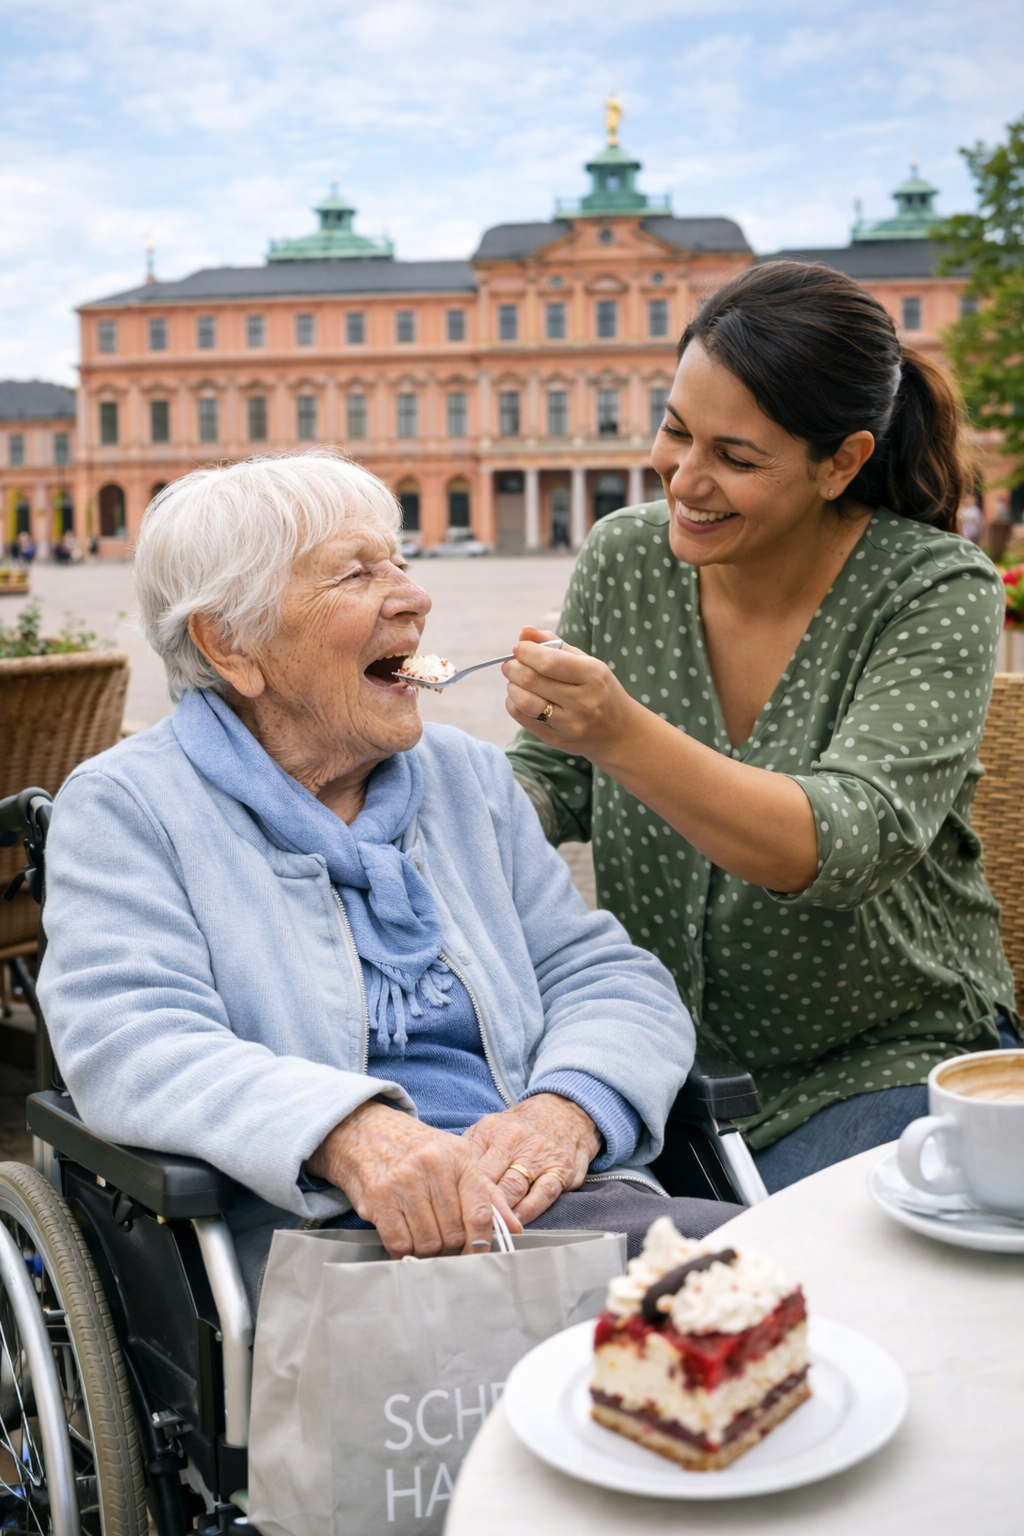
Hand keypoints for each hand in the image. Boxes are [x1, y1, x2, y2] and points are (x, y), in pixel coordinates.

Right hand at [309, 1101, 521, 1258]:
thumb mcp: (454, 1158)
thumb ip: (485, 1192)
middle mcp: (433, 1166)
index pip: (481, 1212)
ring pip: (428, 1242)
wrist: (364, 1130)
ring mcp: (404, 1180)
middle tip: (445, 1248)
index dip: (481, 1243)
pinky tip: (405, 1240)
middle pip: (454, 1233)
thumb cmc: (414, 1149)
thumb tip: (514, 1227)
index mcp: (458, 1156)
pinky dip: (405, 1250)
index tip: (476, 1254)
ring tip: (423, 1241)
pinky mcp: (379, 1196)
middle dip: (451, 1249)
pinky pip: (400, 1242)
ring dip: (428, 1252)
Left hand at [461, 1094, 600, 1224]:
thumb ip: (470, 1154)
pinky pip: (543, 1193)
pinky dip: (528, 1210)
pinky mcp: (561, 1167)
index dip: (457, 1194)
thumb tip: (445, 1183)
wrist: (562, 1111)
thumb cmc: (519, 1129)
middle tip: (465, 1230)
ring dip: (500, 1212)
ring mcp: (538, 1154)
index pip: (468, 1167)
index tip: (451, 1215)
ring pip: (513, 1188)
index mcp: (490, 1131)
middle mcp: (514, 1140)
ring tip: (488, 1231)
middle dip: (476, 1207)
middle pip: (488, 1180)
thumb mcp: (490, 1130)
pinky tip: (516, 1222)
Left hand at [502, 626, 638, 760]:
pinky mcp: (556, 740)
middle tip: (510, 664)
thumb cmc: (599, 690)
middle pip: (533, 680)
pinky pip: (523, 719)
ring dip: (512, 686)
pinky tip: (520, 696)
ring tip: (515, 680)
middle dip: (513, 667)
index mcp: (593, 676)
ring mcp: (570, 724)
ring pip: (524, 702)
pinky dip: (514, 703)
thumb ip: (555, 644)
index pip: (549, 662)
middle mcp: (583, 702)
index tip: (519, 648)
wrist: (619, 732)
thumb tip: (524, 632)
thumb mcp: (587, 663)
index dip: (526, 652)